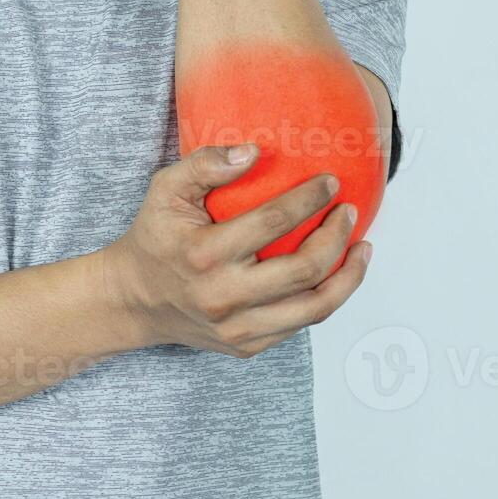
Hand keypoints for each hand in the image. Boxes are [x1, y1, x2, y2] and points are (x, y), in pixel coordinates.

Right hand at [99, 144, 372, 358]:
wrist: (134, 301)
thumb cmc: (155, 239)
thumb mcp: (165, 191)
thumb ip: (204, 164)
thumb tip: (254, 151)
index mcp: (203, 255)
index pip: (272, 222)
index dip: (309, 199)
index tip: (330, 182)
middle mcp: (223, 297)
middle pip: (304, 270)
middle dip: (337, 236)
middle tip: (350, 212)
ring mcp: (237, 328)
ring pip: (314, 308)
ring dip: (348, 276)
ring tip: (363, 248)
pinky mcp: (247, 346)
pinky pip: (301, 324)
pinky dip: (328, 298)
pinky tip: (339, 274)